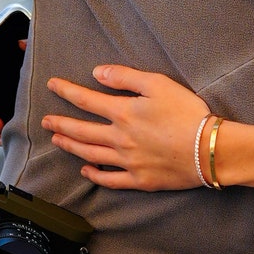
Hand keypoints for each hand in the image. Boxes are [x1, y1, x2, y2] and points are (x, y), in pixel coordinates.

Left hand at [43, 67, 210, 189]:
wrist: (208, 149)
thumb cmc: (187, 113)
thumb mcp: (159, 84)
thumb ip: (125, 77)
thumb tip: (96, 73)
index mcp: (123, 113)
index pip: (86, 100)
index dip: (66, 91)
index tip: (52, 85)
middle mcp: (119, 138)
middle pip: (82, 131)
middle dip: (61, 123)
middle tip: (45, 121)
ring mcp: (127, 162)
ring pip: (90, 154)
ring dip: (70, 147)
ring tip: (57, 141)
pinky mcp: (139, 180)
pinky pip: (110, 180)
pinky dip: (95, 175)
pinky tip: (86, 171)